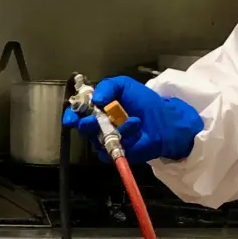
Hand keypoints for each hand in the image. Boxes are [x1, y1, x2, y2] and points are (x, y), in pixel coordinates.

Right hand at [63, 75, 204, 163]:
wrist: (164, 121)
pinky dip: (125, 138)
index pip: (77, 113)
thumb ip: (108, 86)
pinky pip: (111, 150)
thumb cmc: (145, 103)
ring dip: (113, 129)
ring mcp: (107, 140)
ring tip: (133, 121)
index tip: (73, 117)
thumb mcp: (125, 85)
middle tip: (93, 120)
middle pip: (83, 128)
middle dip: (86, 124)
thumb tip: (95, 99)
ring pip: (96, 140)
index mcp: (98, 108)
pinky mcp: (116, 153)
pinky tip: (136, 129)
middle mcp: (99, 125)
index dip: (72, 115)